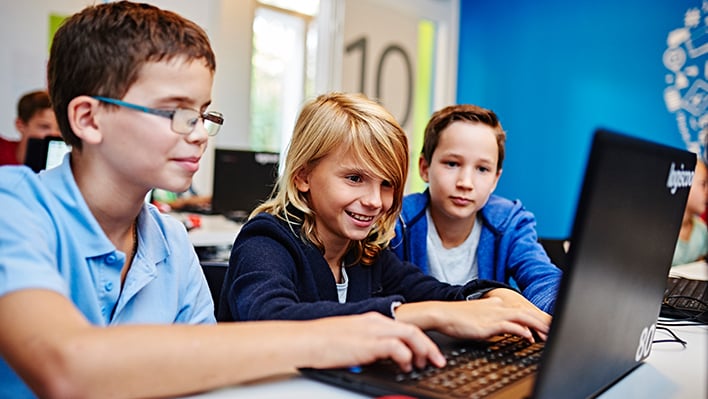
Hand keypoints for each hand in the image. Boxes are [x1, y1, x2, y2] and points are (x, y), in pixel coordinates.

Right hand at [301, 312, 445, 371]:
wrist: (306, 340)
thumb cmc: (322, 342)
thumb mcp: (351, 339)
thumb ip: (368, 343)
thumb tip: (380, 356)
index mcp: (373, 320)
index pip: (404, 327)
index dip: (420, 340)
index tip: (428, 353)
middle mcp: (376, 322)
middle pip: (413, 330)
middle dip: (429, 346)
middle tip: (438, 361)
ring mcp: (373, 330)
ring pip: (411, 335)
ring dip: (423, 351)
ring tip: (427, 364)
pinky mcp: (369, 342)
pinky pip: (397, 347)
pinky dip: (406, 356)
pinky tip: (406, 366)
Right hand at [395, 291, 550, 342]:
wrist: (442, 314)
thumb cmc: (456, 316)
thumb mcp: (477, 311)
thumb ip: (491, 310)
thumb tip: (502, 309)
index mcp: (496, 303)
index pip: (520, 309)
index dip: (535, 317)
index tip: (546, 325)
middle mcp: (497, 306)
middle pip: (526, 312)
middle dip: (543, 321)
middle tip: (555, 328)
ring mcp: (494, 314)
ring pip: (523, 317)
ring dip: (538, 326)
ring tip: (548, 334)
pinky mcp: (489, 323)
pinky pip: (511, 326)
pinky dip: (523, 331)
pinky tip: (529, 337)